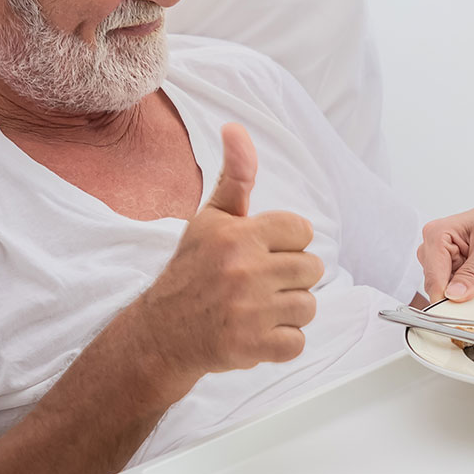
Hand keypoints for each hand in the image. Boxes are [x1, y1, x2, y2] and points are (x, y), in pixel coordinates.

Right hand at [135, 124, 324, 379]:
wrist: (161, 332)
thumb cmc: (191, 270)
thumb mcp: (211, 218)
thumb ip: (236, 175)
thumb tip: (236, 127)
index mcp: (238, 235)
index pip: (303, 231)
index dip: (286, 243)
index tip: (262, 253)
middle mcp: (245, 271)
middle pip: (312, 269)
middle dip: (290, 278)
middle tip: (259, 284)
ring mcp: (250, 311)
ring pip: (308, 306)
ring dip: (287, 311)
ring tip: (257, 308)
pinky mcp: (252, 346)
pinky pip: (297, 342)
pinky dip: (282, 342)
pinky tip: (257, 332)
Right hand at [418, 191, 473, 302]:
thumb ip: (473, 271)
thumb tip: (454, 295)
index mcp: (437, 237)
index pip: (433, 278)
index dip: (446, 299)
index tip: (462, 313)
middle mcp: (438, 253)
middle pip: (437, 291)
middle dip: (458, 301)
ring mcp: (450, 267)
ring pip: (449, 298)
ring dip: (469, 302)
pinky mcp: (462, 278)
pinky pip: (464, 299)